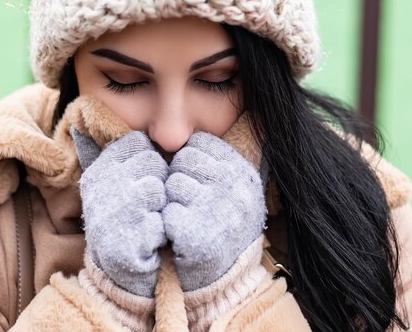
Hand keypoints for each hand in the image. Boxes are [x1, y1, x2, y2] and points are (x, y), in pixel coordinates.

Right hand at [71, 128, 167, 296]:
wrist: (122, 272)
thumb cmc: (125, 220)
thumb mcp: (114, 185)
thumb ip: (107, 157)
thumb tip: (77, 129)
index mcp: (98, 169)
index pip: (136, 142)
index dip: (149, 162)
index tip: (142, 182)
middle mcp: (98, 185)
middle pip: (150, 160)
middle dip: (157, 183)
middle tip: (147, 206)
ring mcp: (109, 209)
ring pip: (157, 187)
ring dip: (160, 207)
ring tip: (147, 221)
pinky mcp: (123, 236)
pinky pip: (160, 217)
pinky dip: (161, 229)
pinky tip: (150, 240)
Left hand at [163, 131, 266, 291]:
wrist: (226, 279)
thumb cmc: (220, 224)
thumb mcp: (230, 187)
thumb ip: (211, 161)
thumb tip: (176, 132)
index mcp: (244, 171)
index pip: (200, 143)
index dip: (189, 162)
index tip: (196, 182)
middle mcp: (237, 188)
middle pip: (184, 159)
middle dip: (179, 179)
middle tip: (189, 204)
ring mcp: (220, 211)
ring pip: (172, 184)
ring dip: (171, 202)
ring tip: (186, 219)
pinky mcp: (199, 237)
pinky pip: (166, 213)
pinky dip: (167, 224)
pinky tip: (179, 236)